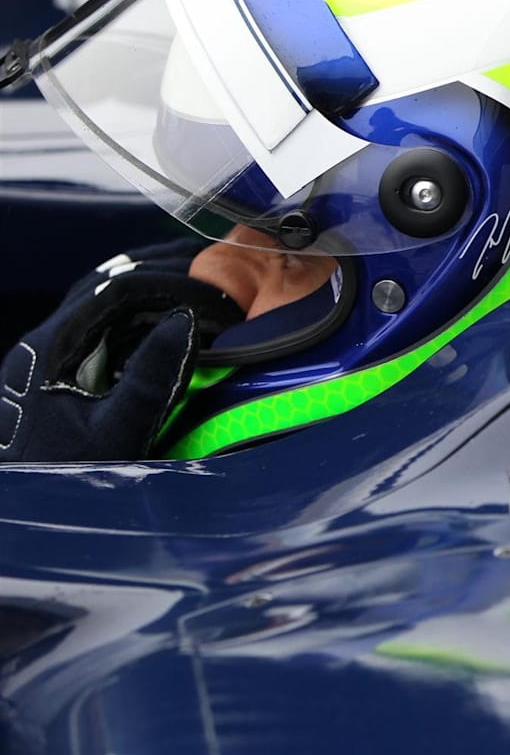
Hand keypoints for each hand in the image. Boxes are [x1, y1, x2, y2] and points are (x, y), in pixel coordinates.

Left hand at [0, 241, 242, 461]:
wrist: (27, 507)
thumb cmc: (67, 478)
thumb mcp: (118, 433)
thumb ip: (151, 378)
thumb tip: (185, 319)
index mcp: (51, 348)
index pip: (115, 290)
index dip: (170, 282)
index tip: (214, 293)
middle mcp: (42, 341)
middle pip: (103, 282)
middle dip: (160, 270)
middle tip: (212, 268)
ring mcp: (45, 352)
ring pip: (97, 296)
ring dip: (146, 283)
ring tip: (194, 280)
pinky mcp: (54, 368)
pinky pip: (95, 319)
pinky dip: (133, 307)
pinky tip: (163, 315)